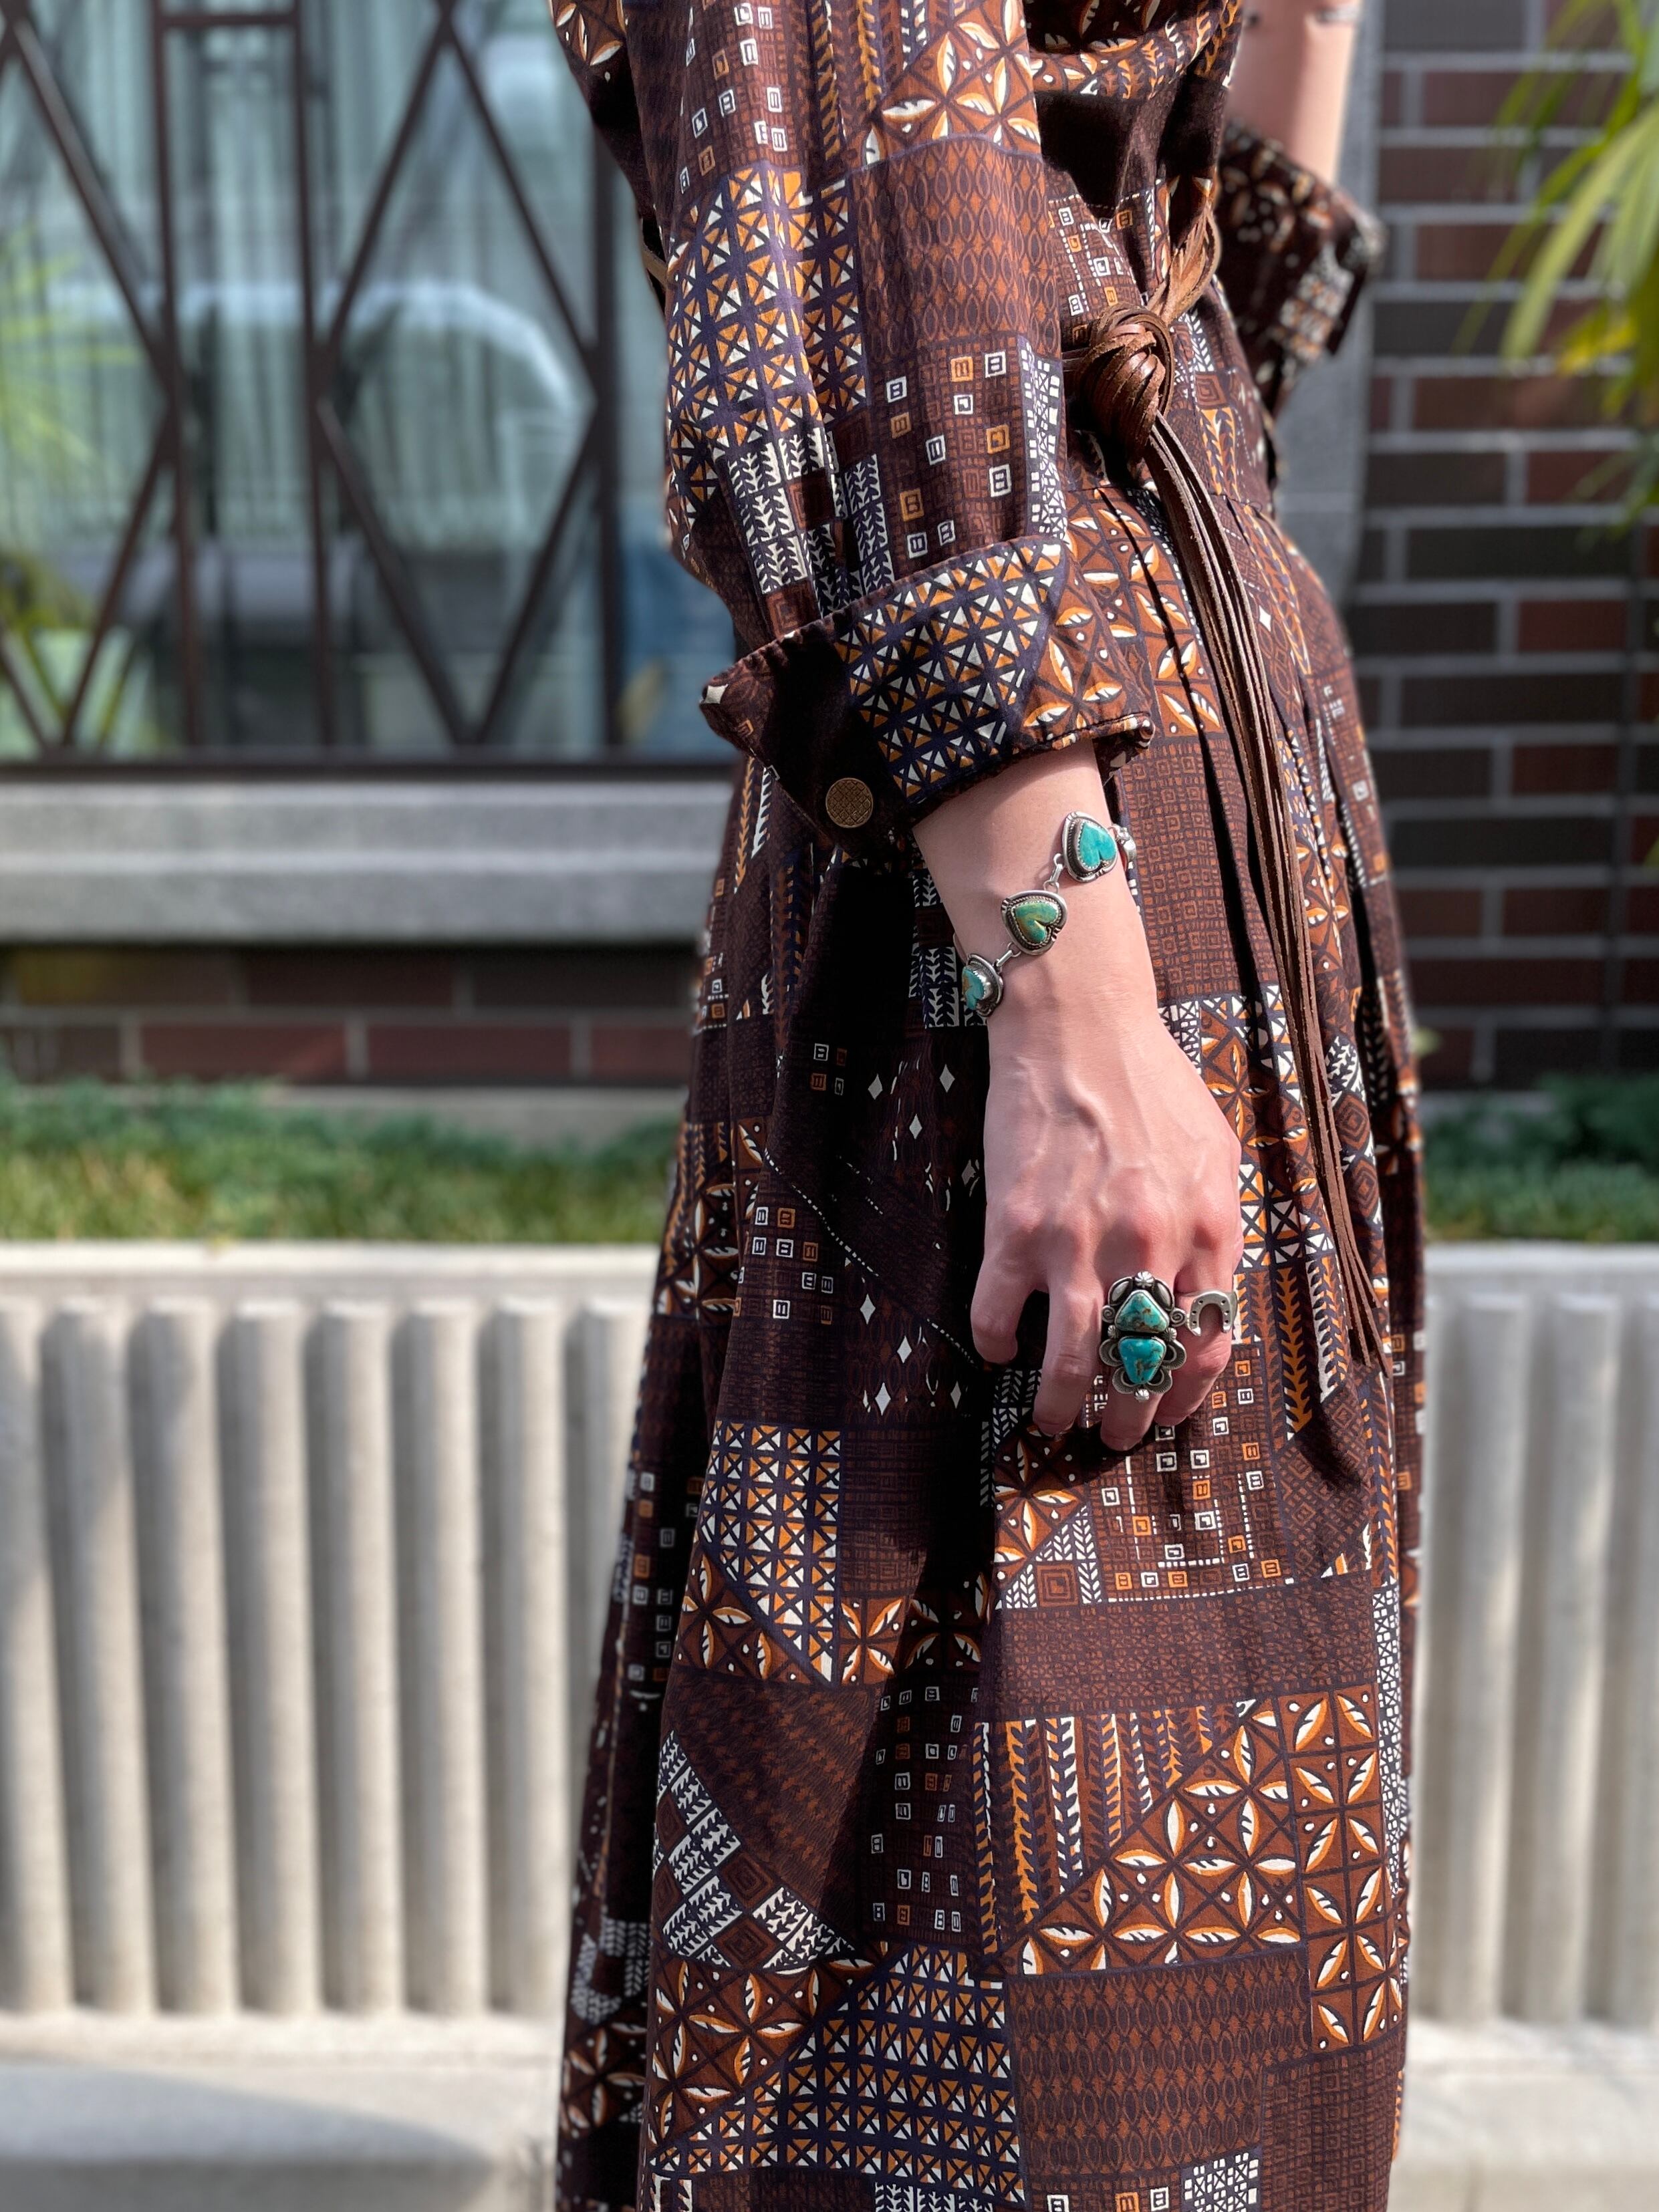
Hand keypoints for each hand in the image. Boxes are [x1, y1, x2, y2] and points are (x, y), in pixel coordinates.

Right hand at [970, 956, 1244, 1449]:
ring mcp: (1079, 1242)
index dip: (1186, 1391)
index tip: (1166, 1409)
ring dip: (1060, 1404)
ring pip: (1073, 1361)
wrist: (1077, 1026)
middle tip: (1113, 1434)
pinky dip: (997, 1343)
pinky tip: (998, 1347)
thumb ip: (1216, 1224)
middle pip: (1143, 1365)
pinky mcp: (1015, 1230)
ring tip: (1050, 1421)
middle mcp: (1149, 1246)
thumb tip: (1208, 1290)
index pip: (1207, 1343)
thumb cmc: (1149, 1080)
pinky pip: (999, 1314)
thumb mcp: (1215, 1151)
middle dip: (1128, 1417)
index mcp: (1207, 1229)